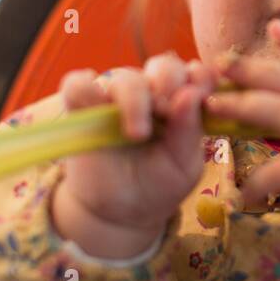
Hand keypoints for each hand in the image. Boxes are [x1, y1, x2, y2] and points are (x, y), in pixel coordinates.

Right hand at [49, 53, 216, 258]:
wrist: (119, 214)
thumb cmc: (157, 185)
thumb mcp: (182, 166)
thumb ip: (189, 131)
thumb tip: (191, 94)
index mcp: (180, 102)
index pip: (194, 73)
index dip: (200, 78)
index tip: (202, 98)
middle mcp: (150, 93)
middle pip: (162, 66)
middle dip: (169, 81)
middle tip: (168, 110)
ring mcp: (115, 98)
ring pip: (124, 77)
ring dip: (135, 100)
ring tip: (138, 134)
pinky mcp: (81, 107)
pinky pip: (77, 85)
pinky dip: (82, 87)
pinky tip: (94, 107)